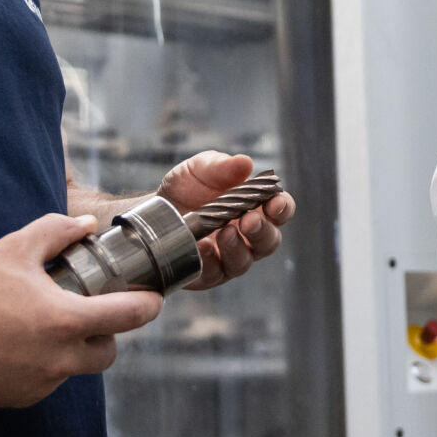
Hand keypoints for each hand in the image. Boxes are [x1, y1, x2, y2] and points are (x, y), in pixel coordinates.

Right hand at [0, 214, 161, 406]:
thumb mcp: (14, 250)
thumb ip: (56, 232)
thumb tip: (87, 225)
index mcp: (65, 321)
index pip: (128, 317)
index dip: (148, 306)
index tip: (153, 299)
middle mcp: (58, 360)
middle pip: (107, 353)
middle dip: (106, 334)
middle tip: (88, 313)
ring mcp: (39, 384)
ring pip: (75, 369)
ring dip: (71, 350)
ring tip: (42, 325)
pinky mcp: (19, 399)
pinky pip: (46, 382)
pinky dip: (42, 365)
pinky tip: (17, 345)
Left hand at [157, 150, 290, 289]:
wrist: (154, 210)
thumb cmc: (187, 188)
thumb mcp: (200, 169)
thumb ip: (221, 166)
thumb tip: (245, 163)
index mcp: (255, 208)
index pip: (280, 211)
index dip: (282, 207)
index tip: (275, 202)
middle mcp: (247, 236)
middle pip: (269, 241)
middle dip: (262, 230)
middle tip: (249, 220)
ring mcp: (229, 257)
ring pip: (243, 261)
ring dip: (237, 247)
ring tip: (224, 232)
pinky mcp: (207, 273)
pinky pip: (214, 273)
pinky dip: (209, 261)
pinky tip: (201, 247)